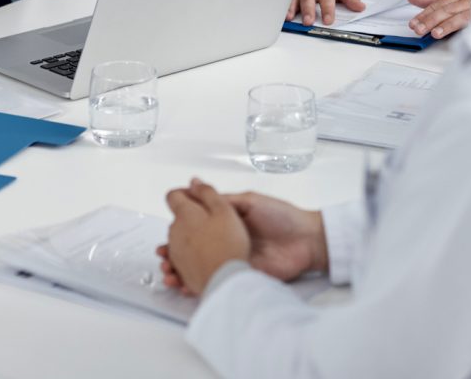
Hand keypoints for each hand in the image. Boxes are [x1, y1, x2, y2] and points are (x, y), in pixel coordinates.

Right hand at [158, 189, 326, 292]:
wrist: (307, 241)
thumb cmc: (282, 216)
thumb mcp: (250, 200)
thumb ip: (222, 199)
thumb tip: (195, 183)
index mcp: (226, 222)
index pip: (197, 226)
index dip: (179, 229)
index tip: (166, 231)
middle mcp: (227, 242)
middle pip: (195, 249)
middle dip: (175, 253)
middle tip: (163, 256)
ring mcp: (234, 260)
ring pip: (202, 268)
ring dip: (183, 271)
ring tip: (170, 274)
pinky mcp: (242, 276)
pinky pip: (218, 281)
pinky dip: (201, 285)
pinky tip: (186, 286)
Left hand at [407, 0, 470, 38]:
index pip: (435, 4)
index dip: (422, 14)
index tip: (412, 22)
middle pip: (441, 9)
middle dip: (427, 19)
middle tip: (416, 28)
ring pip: (451, 14)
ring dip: (438, 23)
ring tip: (428, 32)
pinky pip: (466, 20)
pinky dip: (454, 25)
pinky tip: (444, 32)